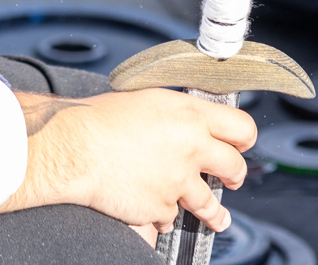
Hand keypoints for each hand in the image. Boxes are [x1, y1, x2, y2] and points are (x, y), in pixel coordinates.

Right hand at [0, 89, 255, 233]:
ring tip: (218, 217)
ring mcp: (179, 182)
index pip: (241, 127)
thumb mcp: (145, 99)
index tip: (240, 144)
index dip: (243, 138)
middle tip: (231, 177)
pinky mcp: (163, 208)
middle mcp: (191, 148)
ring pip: (211, 204)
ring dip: (214, 211)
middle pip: (235, 167)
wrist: (74, 147)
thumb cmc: (100, 118)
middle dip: (235, 174)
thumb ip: (176, 113)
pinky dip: (163, 211)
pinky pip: (171, 215)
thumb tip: (191, 121)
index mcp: (188, 115)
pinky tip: (151, 202)